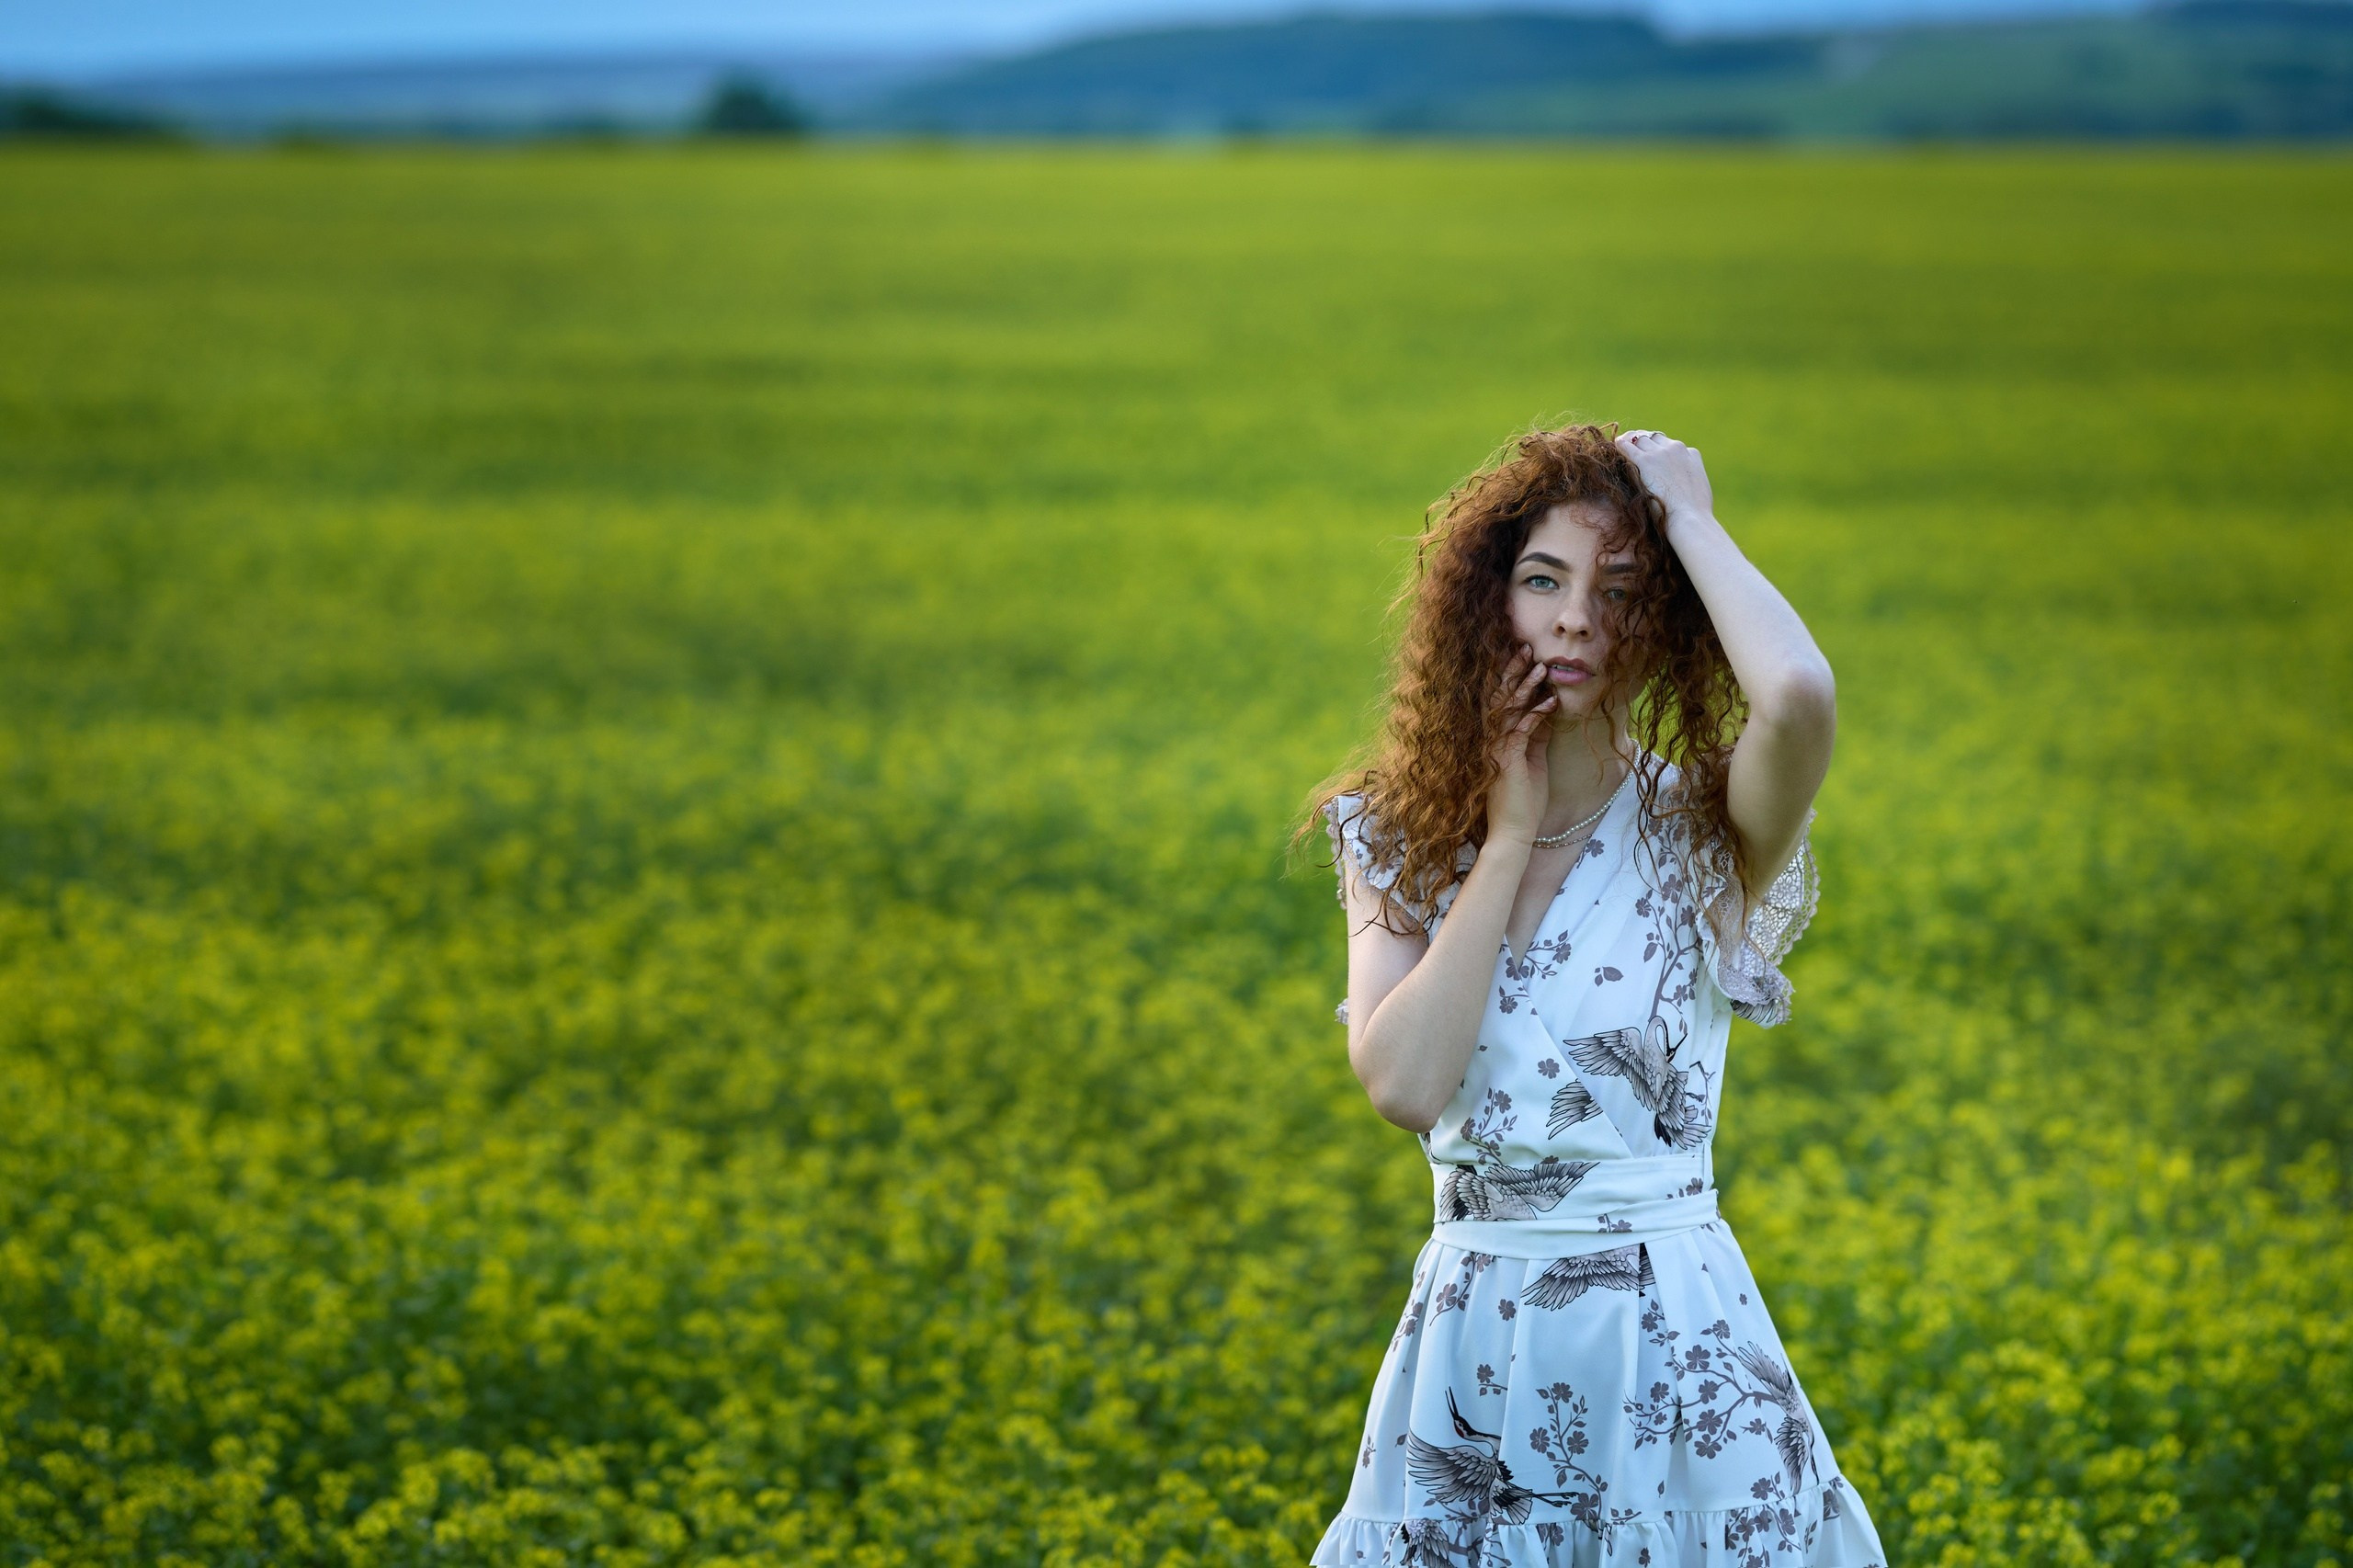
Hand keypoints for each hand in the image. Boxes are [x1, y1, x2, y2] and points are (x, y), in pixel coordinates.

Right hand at [1485, 645, 1555, 845]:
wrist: (1514, 831)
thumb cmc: (1525, 799)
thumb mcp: (1534, 760)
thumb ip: (1536, 735)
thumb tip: (1546, 711)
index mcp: (1495, 738)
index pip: (1501, 701)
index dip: (1511, 677)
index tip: (1524, 657)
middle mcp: (1490, 739)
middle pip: (1499, 697)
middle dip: (1513, 671)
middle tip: (1526, 647)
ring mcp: (1495, 748)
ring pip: (1508, 709)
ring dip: (1526, 687)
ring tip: (1541, 667)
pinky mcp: (1505, 759)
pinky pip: (1521, 730)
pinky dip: (1536, 715)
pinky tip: (1551, 703)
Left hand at [1616, 428, 1713, 524]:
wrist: (1689, 518)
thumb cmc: (1692, 513)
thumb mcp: (1697, 491)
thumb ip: (1687, 482)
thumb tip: (1679, 489)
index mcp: (1691, 454)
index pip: (1671, 446)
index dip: (1660, 452)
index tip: (1653, 460)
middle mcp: (1676, 448)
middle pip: (1654, 438)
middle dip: (1644, 444)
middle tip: (1634, 452)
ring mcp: (1660, 453)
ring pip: (1641, 439)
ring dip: (1631, 444)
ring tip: (1622, 449)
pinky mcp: (1646, 461)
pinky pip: (1627, 446)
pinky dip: (1620, 444)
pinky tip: (1615, 447)